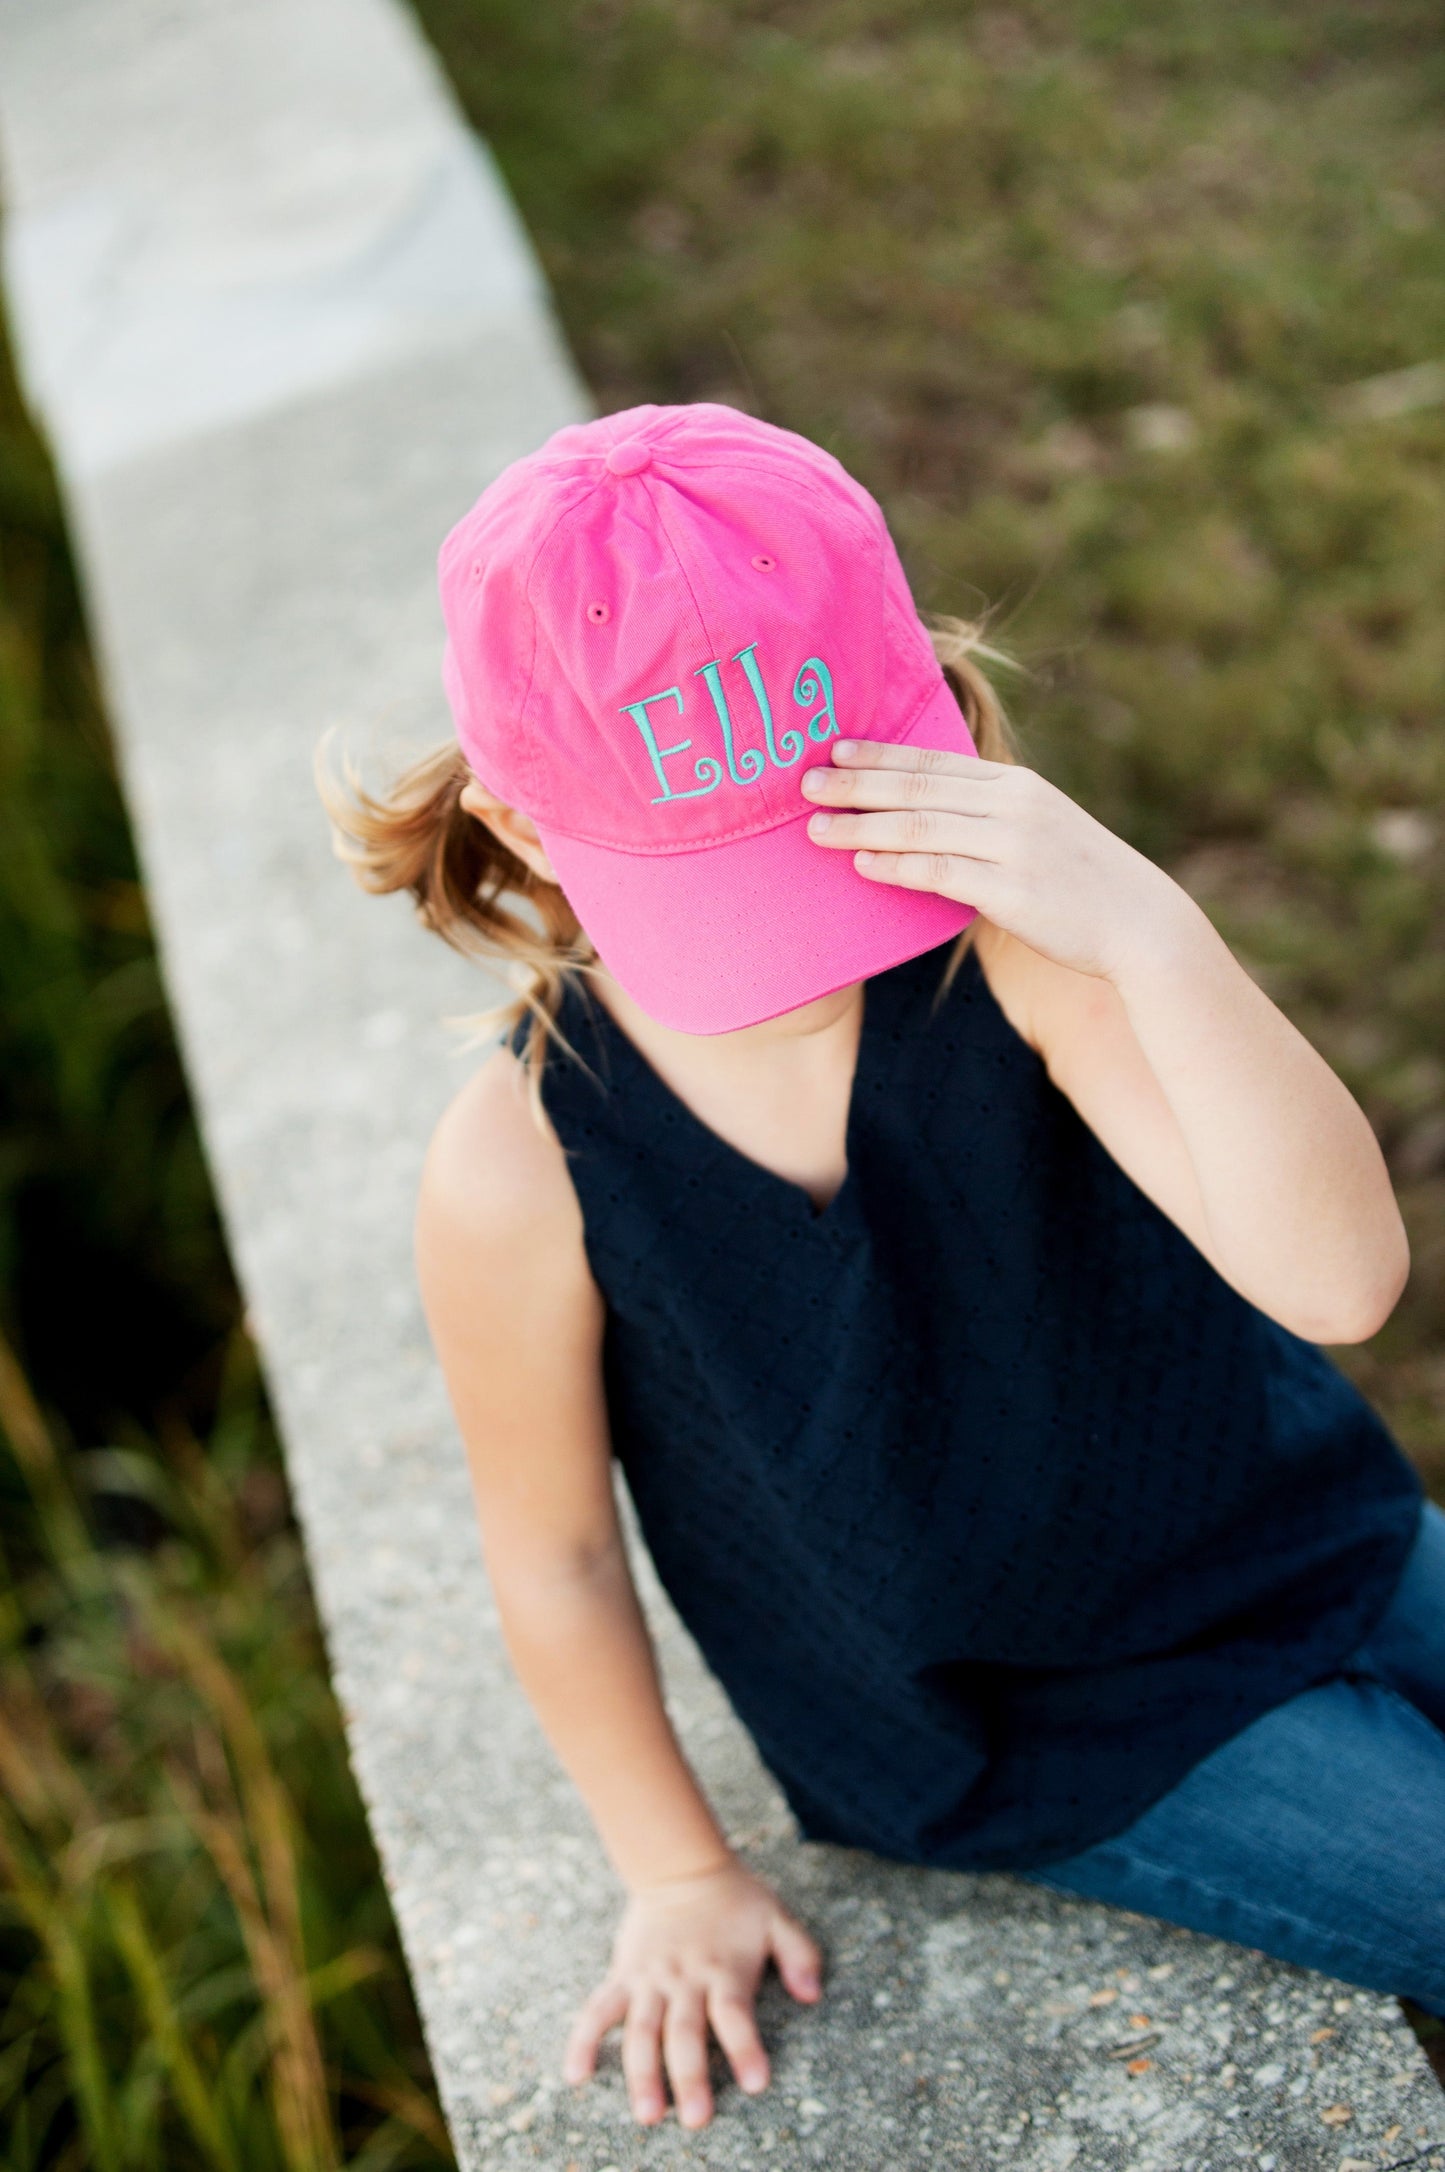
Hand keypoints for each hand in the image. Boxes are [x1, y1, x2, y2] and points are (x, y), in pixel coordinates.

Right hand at [562, 1857, 823, 2128]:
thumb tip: (813, 1994)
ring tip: (647, 2114)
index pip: (734, 2014)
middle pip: (685, 2032)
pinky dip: (584, 2041)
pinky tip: (576, 2075)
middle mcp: (684, 1979)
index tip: (756, 2083)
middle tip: (696, 2118)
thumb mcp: (776, 1917)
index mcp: (723, 1969)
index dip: (744, 2047)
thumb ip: (799, 1954)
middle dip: (690, 2077)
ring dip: (642, 2074)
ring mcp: (650, 1979)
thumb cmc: (734, 1898)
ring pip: (641, 2030)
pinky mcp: (623, 1975)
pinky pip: (598, 2009)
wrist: (680, 1864)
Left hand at [801, 738, 1179, 982]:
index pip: (936, 761)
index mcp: (1017, 784)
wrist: (1139, 922)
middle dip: (856, 783)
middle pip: (918, 787)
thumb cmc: (1082, 882)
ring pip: (921, 827)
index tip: (835, 748)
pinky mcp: (1011, 891)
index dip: (881, 753)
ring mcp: (1012, 846)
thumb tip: (935, 812)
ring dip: (862, 825)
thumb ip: (993, 814)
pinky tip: (863, 862)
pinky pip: (940, 873)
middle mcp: (1013, 805)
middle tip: (804, 783)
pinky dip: (897, 865)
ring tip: (817, 828)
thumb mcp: (1042, 828)